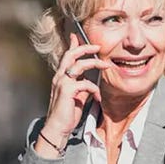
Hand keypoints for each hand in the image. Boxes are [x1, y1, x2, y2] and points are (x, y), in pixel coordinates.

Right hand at [36, 33, 111, 157]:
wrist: (57, 128)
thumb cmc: (67, 113)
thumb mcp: (77, 96)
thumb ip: (82, 85)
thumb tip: (92, 79)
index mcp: (61, 77)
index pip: (67, 56)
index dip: (73, 44)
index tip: (77, 35)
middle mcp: (60, 77)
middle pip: (72, 54)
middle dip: (85, 48)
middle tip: (98, 47)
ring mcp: (62, 83)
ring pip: (79, 65)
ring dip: (95, 63)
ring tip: (107, 67)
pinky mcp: (67, 91)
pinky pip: (84, 83)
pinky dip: (94, 89)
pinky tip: (98, 98)